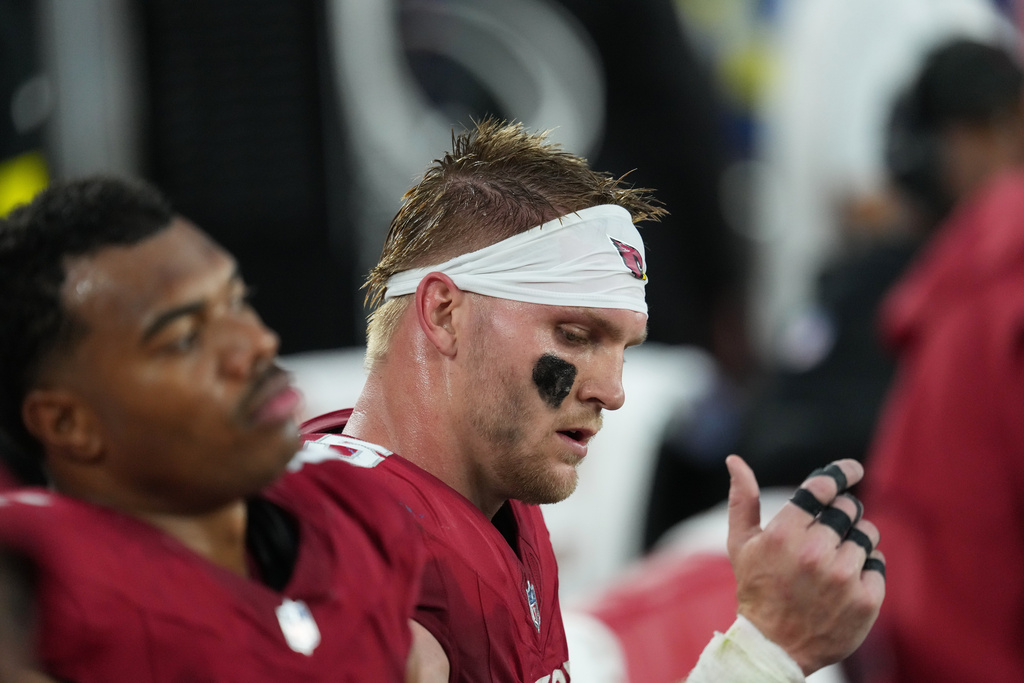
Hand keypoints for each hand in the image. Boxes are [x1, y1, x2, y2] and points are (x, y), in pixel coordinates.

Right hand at [725, 455, 885, 674]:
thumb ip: (742, 499)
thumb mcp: (741, 544)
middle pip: (847, 509)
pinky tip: (845, 580)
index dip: (840, 473)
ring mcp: (843, 576)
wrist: (775, 647)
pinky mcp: (865, 599)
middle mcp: (814, 552)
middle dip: (841, 513)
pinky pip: (878, 563)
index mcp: (784, 534)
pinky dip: (866, 567)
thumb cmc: (757, 589)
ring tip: (836, 558)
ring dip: (855, 539)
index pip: (823, 488)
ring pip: (867, 534)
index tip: (851, 468)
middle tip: (829, 531)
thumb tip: (735, 460)